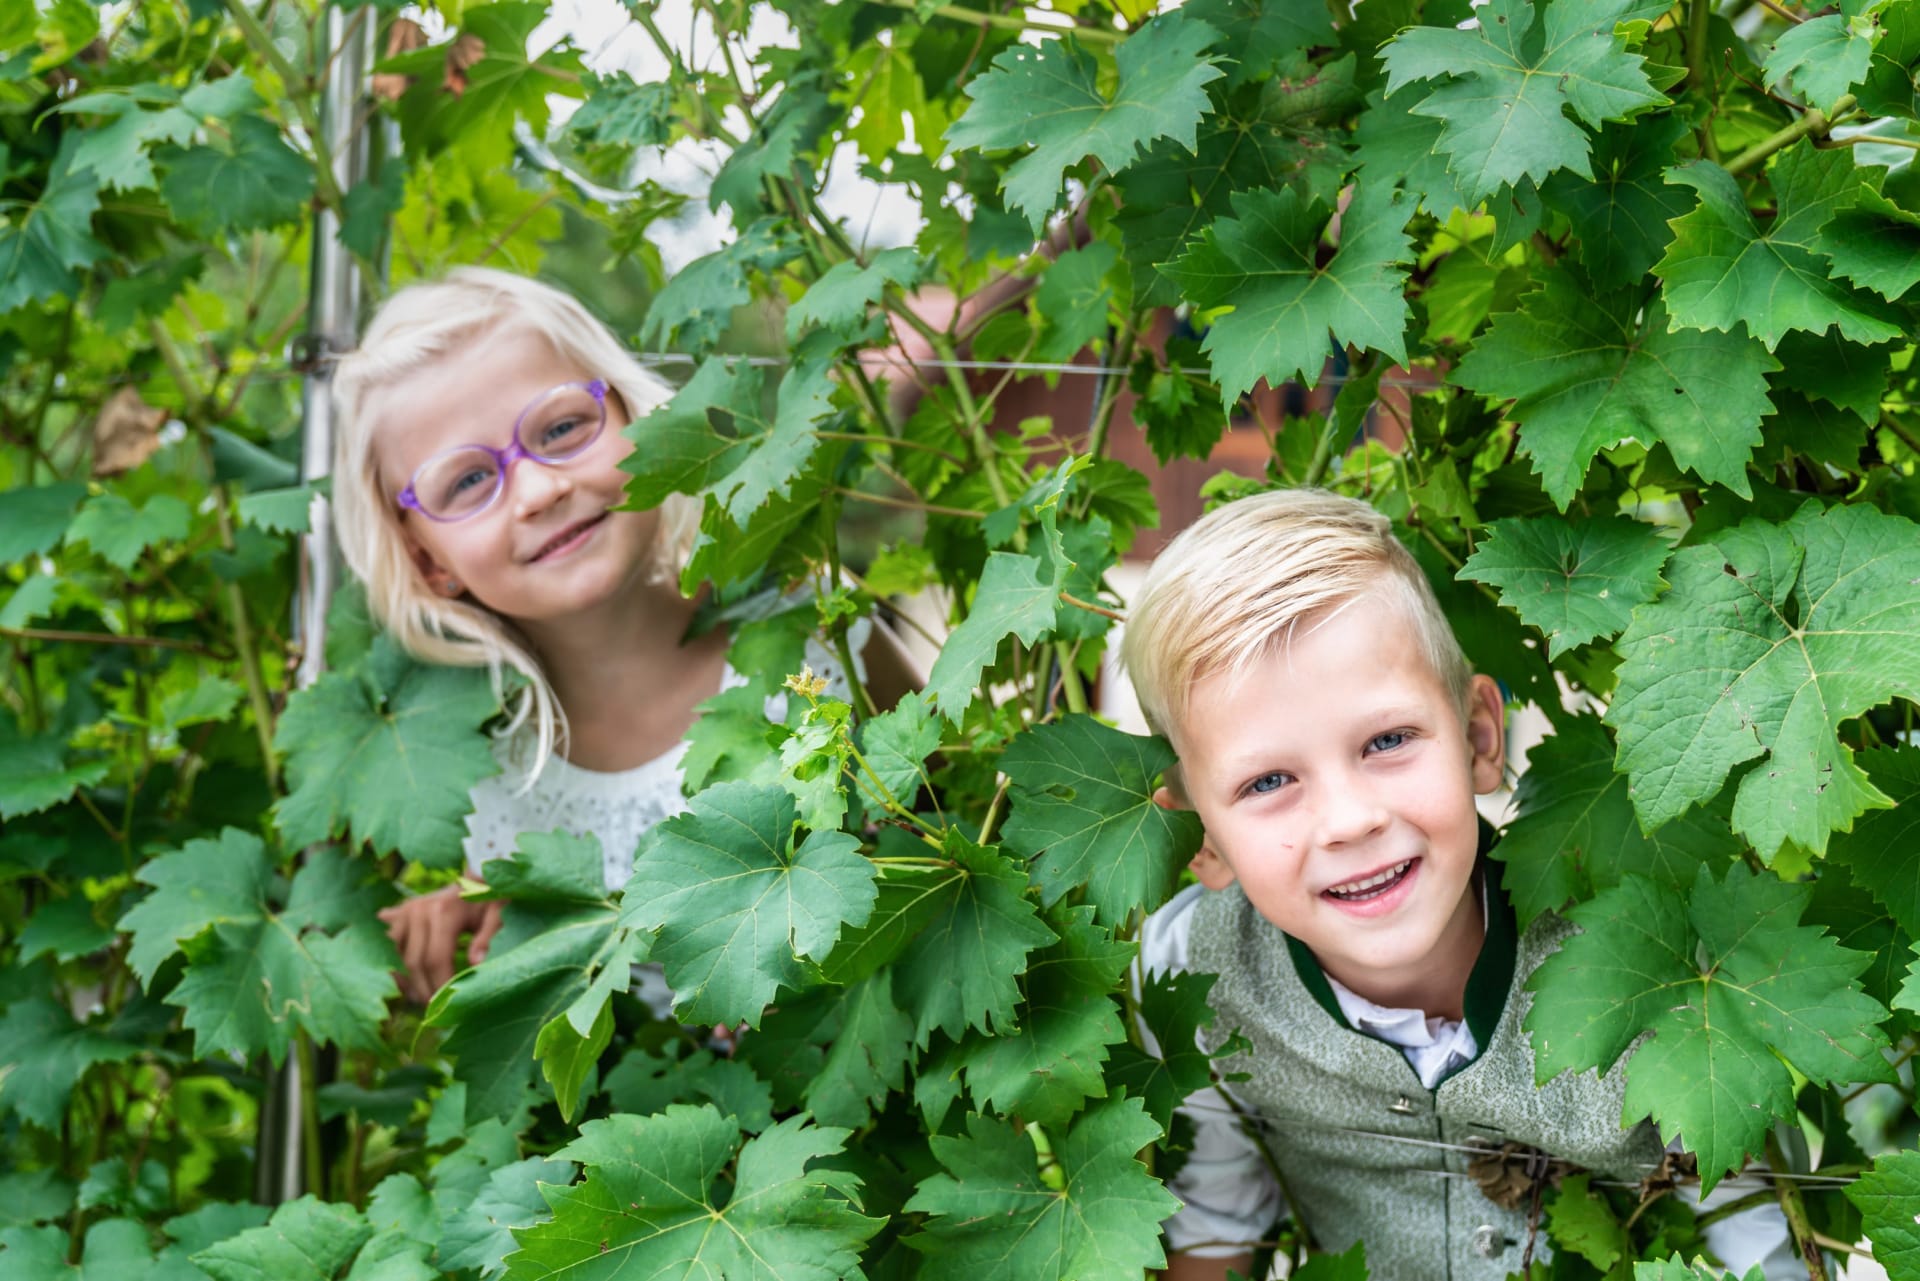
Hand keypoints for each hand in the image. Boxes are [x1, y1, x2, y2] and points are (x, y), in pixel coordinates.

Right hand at [377, 885, 502, 1004]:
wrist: (476, 877)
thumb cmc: (490, 897)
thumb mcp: (498, 913)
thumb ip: (489, 937)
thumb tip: (476, 964)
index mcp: (442, 911)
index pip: (435, 959)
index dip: (441, 985)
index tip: (449, 1005)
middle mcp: (417, 911)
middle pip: (413, 962)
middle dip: (424, 990)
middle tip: (436, 1009)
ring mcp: (404, 912)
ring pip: (396, 958)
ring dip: (407, 982)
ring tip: (423, 998)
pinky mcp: (397, 914)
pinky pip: (388, 949)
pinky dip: (396, 968)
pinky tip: (409, 983)